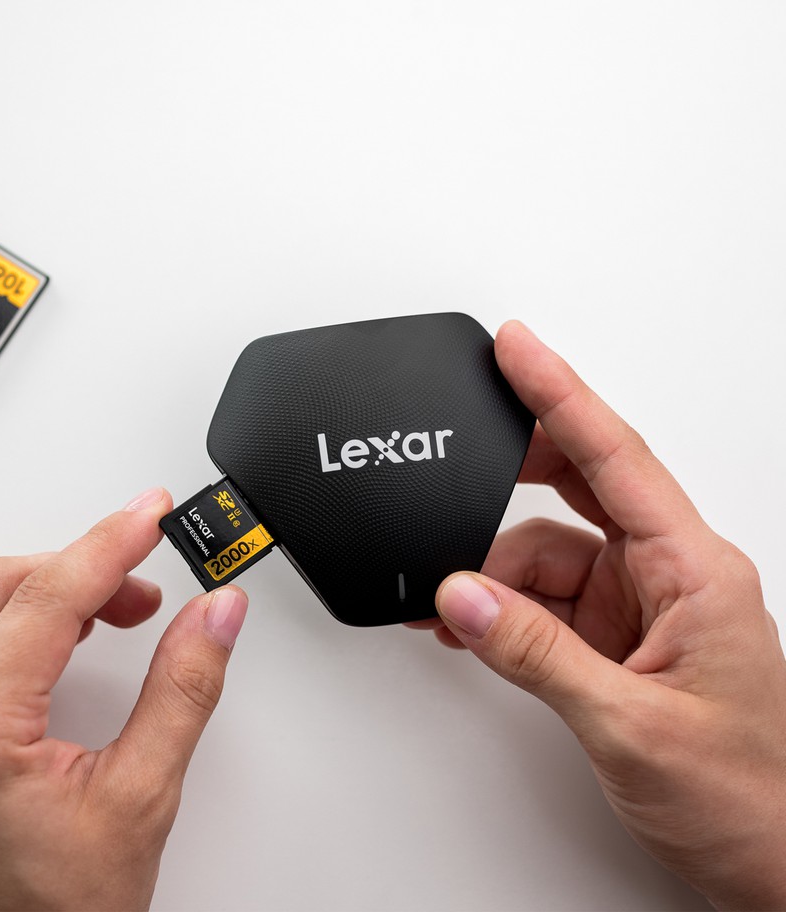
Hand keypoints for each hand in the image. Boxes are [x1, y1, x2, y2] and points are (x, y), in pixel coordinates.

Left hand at [0, 488, 247, 911]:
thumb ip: (184, 689)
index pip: (50, 597)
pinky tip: (23, 626)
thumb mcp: (144, 798)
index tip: (153, 514)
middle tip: (147, 577)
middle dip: (82, 564)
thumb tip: (216, 614)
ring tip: (93, 602)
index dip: (112, 543)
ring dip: (26, 583)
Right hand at [412, 321, 785, 910]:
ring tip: (454, 610)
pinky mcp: (614, 639)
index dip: (560, 393)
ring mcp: (639, 607)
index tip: (516, 348)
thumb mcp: (633, 725)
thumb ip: (537, 654)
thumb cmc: (754, 800)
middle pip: (579, 486)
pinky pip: (543, 600)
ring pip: (544, 554)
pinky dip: (501, 609)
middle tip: (457, 459)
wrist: (779, 870)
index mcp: (694, 570)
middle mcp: (668, 575)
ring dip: (493, 577)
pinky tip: (472, 625)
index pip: (615, 456)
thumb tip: (465, 595)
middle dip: (511, 476)